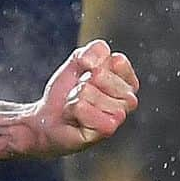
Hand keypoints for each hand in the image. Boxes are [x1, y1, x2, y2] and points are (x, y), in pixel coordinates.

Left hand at [31, 40, 138, 156]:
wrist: (50, 117)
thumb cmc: (68, 90)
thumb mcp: (78, 60)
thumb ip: (94, 51)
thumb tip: (95, 63)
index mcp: (127, 80)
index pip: (117, 60)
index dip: (91, 64)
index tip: (87, 75)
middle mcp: (129, 99)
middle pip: (100, 75)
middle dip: (82, 82)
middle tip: (80, 94)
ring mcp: (119, 116)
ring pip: (88, 91)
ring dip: (75, 97)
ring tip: (77, 106)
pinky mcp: (106, 130)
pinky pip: (81, 107)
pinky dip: (72, 109)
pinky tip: (76, 117)